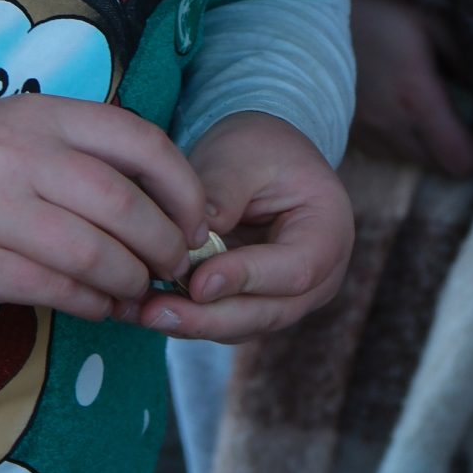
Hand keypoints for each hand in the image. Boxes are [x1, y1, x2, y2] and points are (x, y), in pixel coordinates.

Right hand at [0, 93, 209, 321]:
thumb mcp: (10, 133)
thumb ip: (77, 155)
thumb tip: (160, 201)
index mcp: (38, 115)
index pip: (138, 140)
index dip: (181, 185)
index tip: (195, 218)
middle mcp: (19, 156)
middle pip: (124, 203)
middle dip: (164, 243)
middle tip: (174, 265)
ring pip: (96, 253)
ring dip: (131, 281)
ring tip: (136, 290)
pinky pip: (59, 291)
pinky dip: (94, 304)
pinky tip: (99, 306)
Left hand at [133, 112, 353, 342]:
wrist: (262, 153)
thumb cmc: (257, 147)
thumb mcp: (241, 155)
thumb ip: (221, 195)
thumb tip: (191, 241)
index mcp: (329, 231)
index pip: (295, 270)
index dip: (246, 280)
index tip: (198, 282)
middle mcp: (319, 276)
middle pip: (269, 312)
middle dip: (210, 317)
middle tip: (157, 312)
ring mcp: (289, 297)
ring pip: (243, 325)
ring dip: (192, 323)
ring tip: (143, 312)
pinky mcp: (256, 304)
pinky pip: (225, 320)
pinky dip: (189, 317)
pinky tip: (148, 308)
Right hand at [350, 0, 472, 175]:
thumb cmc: (381, 2)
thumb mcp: (436, 18)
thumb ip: (467, 59)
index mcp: (416, 98)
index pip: (459, 159)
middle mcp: (388, 123)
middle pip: (436, 164)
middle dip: (455, 147)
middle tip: (464, 118)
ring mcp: (361, 128)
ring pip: (406, 159)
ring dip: (424, 144)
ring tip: (430, 113)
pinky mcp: (342, 123)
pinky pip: (380, 149)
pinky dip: (397, 138)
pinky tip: (398, 110)